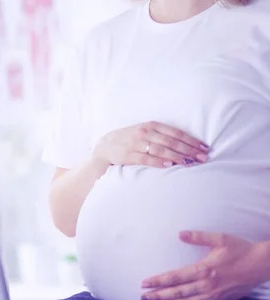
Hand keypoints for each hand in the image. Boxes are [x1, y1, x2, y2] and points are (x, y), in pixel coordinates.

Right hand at [93, 121, 208, 168]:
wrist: (104, 146)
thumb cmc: (128, 140)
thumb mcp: (144, 132)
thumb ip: (161, 135)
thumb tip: (184, 144)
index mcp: (150, 125)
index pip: (176, 132)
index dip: (191, 140)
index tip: (204, 147)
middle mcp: (144, 133)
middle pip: (171, 141)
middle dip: (189, 150)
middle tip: (203, 157)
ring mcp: (136, 144)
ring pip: (161, 149)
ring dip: (177, 156)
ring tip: (190, 163)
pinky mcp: (128, 155)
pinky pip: (146, 158)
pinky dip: (158, 161)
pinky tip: (169, 164)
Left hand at [141, 231, 269, 299]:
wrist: (262, 265)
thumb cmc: (240, 249)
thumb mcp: (220, 238)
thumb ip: (198, 237)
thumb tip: (179, 234)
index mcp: (205, 269)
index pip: (175, 277)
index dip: (158, 281)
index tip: (144, 283)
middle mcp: (207, 285)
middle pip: (177, 292)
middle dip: (158, 295)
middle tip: (142, 297)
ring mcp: (213, 295)